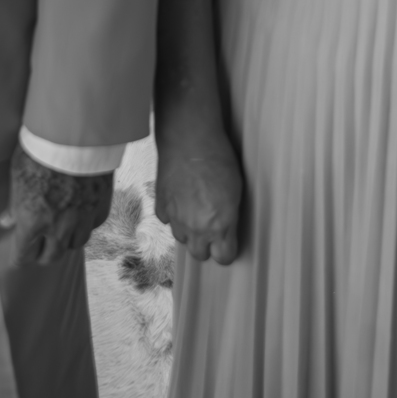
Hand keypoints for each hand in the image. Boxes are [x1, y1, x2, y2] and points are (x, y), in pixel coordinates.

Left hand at [5, 144, 113, 266]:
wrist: (77, 134)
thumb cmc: (41, 149)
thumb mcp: (17, 174)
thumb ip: (14, 204)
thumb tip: (7, 222)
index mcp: (32, 222)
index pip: (24, 257)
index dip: (20, 255)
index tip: (19, 252)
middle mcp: (58, 228)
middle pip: (50, 257)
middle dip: (42, 252)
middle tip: (39, 242)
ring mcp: (83, 219)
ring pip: (74, 244)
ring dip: (66, 239)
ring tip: (61, 226)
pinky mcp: (101, 206)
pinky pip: (93, 225)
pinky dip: (86, 222)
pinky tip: (81, 210)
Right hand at [155, 124, 242, 263]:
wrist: (189, 139)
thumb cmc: (218, 159)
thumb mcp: (236, 190)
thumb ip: (229, 216)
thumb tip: (226, 227)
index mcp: (220, 226)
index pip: (224, 258)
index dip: (226, 250)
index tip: (227, 242)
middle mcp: (197, 228)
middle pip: (199, 255)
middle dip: (205, 245)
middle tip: (210, 226)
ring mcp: (176, 219)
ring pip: (181, 239)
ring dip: (188, 229)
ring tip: (194, 209)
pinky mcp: (161, 206)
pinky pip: (167, 220)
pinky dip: (172, 213)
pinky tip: (179, 198)